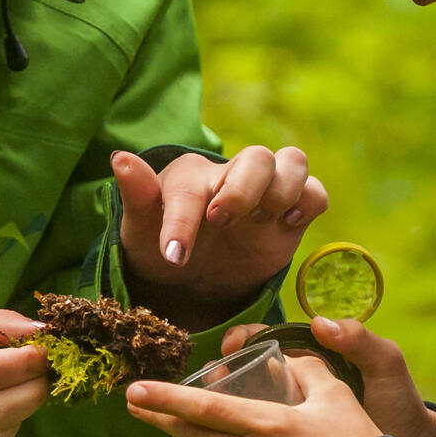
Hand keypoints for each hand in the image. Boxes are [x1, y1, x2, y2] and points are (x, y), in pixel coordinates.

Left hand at [113, 147, 328, 325]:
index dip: (183, 220)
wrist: (191, 279)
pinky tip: (288, 225)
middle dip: (242, 192)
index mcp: (191, 176)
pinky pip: (316, 192)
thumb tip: (119, 157)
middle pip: (257, 157)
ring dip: (281, 191)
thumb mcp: (138, 229)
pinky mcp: (291, 214)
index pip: (193, 186)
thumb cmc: (160, 247)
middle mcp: (232, 175)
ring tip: (259, 223)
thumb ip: (135, 195)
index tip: (173, 256)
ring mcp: (266, 192)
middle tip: (221, 223)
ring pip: (292, 161)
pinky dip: (309, 202)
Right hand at [222, 318, 435, 436]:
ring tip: (210, 407)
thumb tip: (321, 324)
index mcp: (311, 362)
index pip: (264, 341)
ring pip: (240, 408)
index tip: (230, 347)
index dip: (241, 340)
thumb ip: (360, 341)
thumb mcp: (385, 367)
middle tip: (213, 379)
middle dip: (220, 372)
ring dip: (218, 404)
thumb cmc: (397, 406)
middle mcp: (293, 389)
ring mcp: (287, 421)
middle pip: (243, 373)